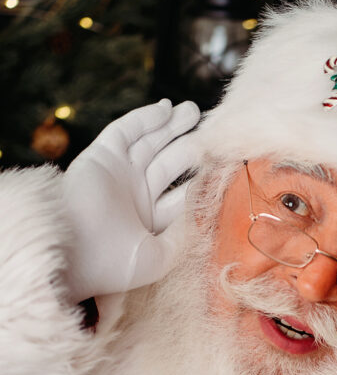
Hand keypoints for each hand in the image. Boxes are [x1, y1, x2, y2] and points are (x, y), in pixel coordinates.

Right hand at [61, 98, 200, 301]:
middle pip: (169, 163)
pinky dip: (145, 119)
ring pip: (150, 143)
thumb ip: (183, 238)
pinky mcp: (101, 157)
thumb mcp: (159, 259)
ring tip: (193, 111)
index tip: (224, 165)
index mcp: (151, 220)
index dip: (203, 179)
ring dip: (171, 126)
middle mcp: (136, 195)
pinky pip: (125, 131)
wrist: (73, 254)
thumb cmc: (115, 264)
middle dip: (188, 145)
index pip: (183, 194)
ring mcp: (119, 175)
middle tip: (212, 131)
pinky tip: (166, 109)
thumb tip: (201, 214)